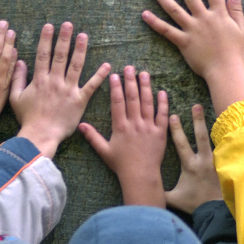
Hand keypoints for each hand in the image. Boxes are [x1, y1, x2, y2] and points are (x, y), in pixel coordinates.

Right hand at [10, 22, 110, 158]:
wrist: (40, 136)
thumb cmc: (27, 119)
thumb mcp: (15, 98)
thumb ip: (17, 78)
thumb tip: (19, 61)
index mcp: (40, 80)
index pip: (43, 54)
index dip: (46, 39)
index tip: (49, 26)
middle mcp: (55, 81)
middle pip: (60, 55)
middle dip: (64, 38)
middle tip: (68, 24)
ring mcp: (68, 90)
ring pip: (76, 65)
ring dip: (80, 49)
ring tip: (84, 35)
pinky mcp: (79, 101)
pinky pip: (91, 86)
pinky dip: (99, 75)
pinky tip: (107, 65)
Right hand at [79, 66, 168, 206]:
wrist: (140, 176)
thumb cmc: (121, 165)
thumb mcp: (104, 151)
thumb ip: (92, 137)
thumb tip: (80, 125)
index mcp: (120, 126)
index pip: (117, 102)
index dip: (116, 87)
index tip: (115, 75)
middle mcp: (135, 124)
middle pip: (133, 98)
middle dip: (131, 81)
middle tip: (130, 67)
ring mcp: (149, 127)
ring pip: (148, 103)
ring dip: (146, 87)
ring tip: (144, 73)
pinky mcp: (161, 133)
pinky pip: (162, 115)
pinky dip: (163, 103)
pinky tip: (162, 92)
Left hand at [142, 0, 243, 115]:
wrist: (226, 71)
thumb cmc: (235, 52)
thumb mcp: (240, 29)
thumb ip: (236, 11)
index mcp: (219, 14)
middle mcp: (204, 18)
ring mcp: (192, 29)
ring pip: (175, 10)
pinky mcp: (184, 42)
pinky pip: (167, 31)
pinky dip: (155, 23)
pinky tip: (145, 14)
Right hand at [165, 104, 221, 214]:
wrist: (215, 211)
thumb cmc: (195, 203)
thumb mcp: (174, 198)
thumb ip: (160, 191)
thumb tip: (145, 187)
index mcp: (190, 165)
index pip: (182, 144)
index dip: (176, 130)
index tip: (173, 116)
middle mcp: (204, 160)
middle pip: (201, 137)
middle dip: (197, 121)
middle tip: (196, 106)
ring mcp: (216, 162)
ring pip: (215, 140)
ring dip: (214, 127)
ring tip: (219, 113)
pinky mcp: (226, 164)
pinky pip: (225, 149)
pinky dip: (226, 139)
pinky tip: (232, 128)